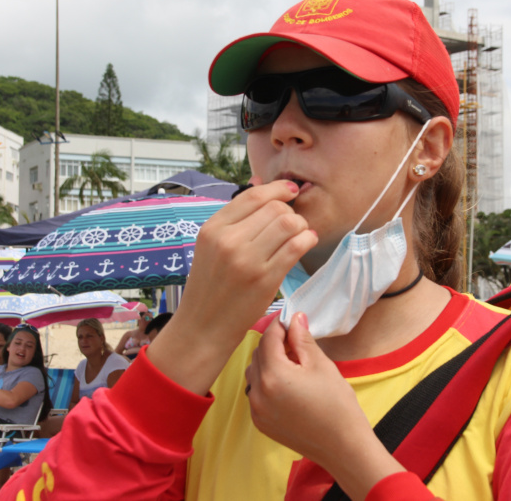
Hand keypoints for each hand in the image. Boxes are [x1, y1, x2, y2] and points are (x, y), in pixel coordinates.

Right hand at [180, 178, 316, 337]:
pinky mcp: (265, 279)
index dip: (277, 188)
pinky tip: (307, 242)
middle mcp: (228, 240)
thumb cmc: (210, 286)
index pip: (253, 196)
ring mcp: (247, 260)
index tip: (291, 190)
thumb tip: (261, 182)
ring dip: (301, 225)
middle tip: (293, 224)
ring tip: (300, 234)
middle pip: (275, 208)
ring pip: (288, 223)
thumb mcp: (211, 246)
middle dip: (291, 211)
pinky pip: (295, 246)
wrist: (203, 327)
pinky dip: (307, 239)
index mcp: (213, 228)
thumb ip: (235, 217)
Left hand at [245, 314, 370, 467]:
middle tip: (295, 339)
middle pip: (258, 354)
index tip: (290, 318)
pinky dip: (266, 382)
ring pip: (254, 373)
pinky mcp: (260, 423)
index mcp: (273, 375)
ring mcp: (256, 410)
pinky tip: (288, 383)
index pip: (268, 338)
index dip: (279, 324)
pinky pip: (256, 393)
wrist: (342, 446)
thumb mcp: (321, 365)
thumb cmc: (337, 404)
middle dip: (274, 343)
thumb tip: (294, 318)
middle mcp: (258, 393)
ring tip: (292, 362)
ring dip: (268, 362)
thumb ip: (302, 339)